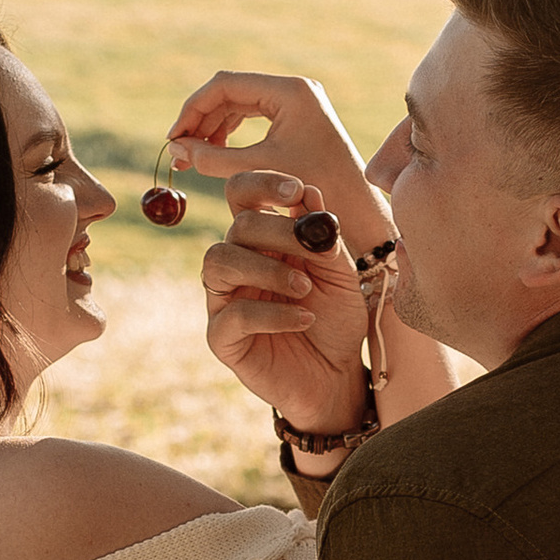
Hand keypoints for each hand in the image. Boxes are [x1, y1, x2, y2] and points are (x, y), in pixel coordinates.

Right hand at [167, 71, 391, 259]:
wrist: (357, 209)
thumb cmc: (313, 190)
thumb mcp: (259, 172)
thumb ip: (213, 158)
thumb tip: (175, 149)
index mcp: (290, 91)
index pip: (225, 85)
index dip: (193, 109)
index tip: (175, 138)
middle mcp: (294, 89)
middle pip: (231, 91)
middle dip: (202, 120)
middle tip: (180, 152)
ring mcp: (297, 101)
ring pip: (239, 103)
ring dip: (214, 127)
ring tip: (194, 157)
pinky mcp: (297, 117)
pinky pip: (253, 115)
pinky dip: (231, 133)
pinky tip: (216, 155)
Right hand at [201, 167, 369, 429]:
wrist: (337, 376)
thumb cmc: (335, 320)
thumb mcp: (340, 274)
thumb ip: (324, 236)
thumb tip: (308, 192)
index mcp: (263, 240)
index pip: (243, 195)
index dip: (262, 184)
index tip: (296, 190)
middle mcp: (238, 263)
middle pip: (238, 226)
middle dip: (278, 232)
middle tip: (315, 250)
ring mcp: (225, 299)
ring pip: (218, 261)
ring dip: (267, 269)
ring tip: (305, 289)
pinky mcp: (222, 338)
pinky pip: (231, 315)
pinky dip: (272, 313)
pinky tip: (304, 318)